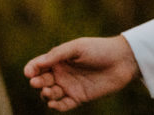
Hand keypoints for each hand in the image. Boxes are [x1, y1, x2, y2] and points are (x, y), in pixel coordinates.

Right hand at [24, 36, 139, 110]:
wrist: (124, 60)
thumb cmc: (101, 49)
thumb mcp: (78, 47)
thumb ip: (58, 54)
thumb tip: (37, 64)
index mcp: (59, 59)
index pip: (38, 66)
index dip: (31, 69)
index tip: (30, 73)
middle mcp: (62, 73)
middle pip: (41, 81)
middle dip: (38, 82)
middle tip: (40, 82)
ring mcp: (70, 86)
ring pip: (49, 94)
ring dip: (46, 94)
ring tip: (50, 90)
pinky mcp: (79, 97)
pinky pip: (63, 105)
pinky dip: (56, 106)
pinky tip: (54, 103)